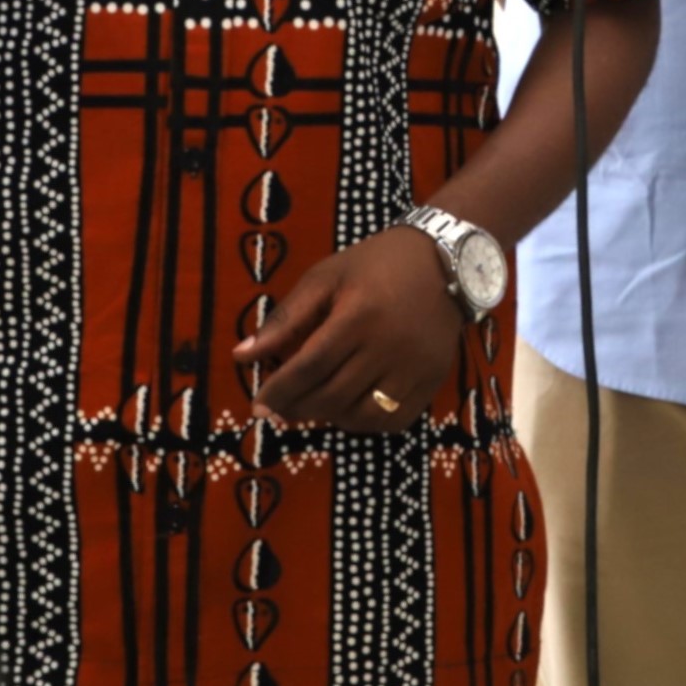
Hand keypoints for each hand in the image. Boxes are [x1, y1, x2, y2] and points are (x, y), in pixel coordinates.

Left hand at [233, 227, 463, 433]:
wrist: (444, 262)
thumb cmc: (374, 265)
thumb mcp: (325, 278)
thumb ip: (285, 319)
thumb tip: (241, 356)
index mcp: (358, 316)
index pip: (309, 367)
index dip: (280, 391)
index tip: (258, 405)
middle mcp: (388, 347)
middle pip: (332, 395)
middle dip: (297, 407)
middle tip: (278, 409)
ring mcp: (414, 369)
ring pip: (361, 414)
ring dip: (328, 417)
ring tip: (310, 405)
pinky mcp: (432, 381)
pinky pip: (393, 419)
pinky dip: (364, 422)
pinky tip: (346, 409)